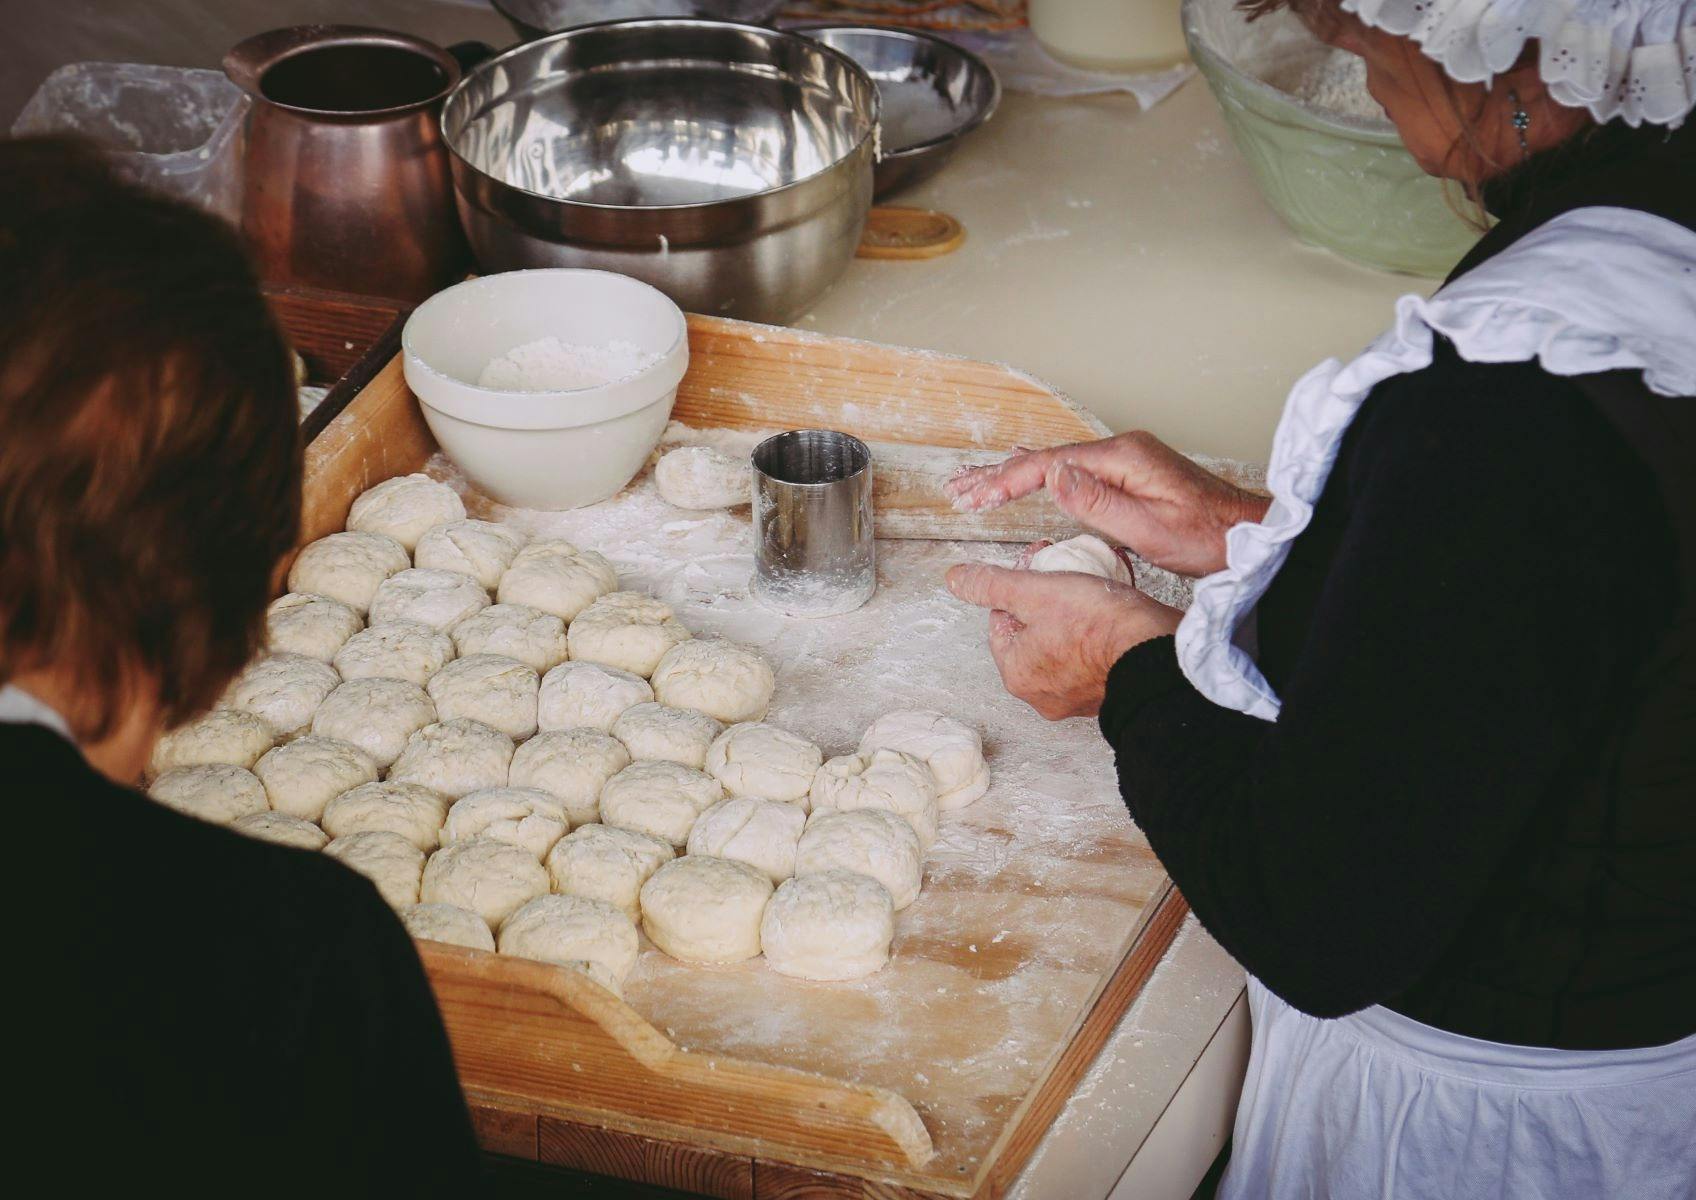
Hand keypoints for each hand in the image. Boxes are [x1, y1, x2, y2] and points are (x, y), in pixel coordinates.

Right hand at [945, 431, 1268, 576]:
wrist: (1247, 535)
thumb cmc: (1207, 538)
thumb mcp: (1150, 529)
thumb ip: (1099, 502)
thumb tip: (1054, 477)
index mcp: (1122, 458)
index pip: (1051, 465)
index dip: (1008, 481)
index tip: (977, 498)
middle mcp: (1122, 451)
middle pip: (1048, 458)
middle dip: (1000, 474)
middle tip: (959, 487)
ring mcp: (1127, 461)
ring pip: (1058, 463)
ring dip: (1015, 475)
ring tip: (977, 483)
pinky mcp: (1131, 475)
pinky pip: (1075, 471)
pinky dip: (1042, 476)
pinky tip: (1028, 476)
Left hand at [945, 558, 1181, 719]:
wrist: (1156, 654)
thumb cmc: (1099, 626)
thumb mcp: (1035, 591)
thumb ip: (992, 585)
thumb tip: (957, 579)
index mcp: (1016, 673)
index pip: (1002, 619)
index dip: (1019, 586)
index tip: (1041, 567)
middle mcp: (1041, 694)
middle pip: (1032, 633)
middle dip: (1046, 602)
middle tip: (1067, 577)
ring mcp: (1076, 698)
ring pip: (1062, 645)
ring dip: (1072, 618)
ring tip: (1092, 594)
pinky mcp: (1106, 693)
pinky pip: (1091, 659)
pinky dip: (1096, 638)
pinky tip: (1110, 618)